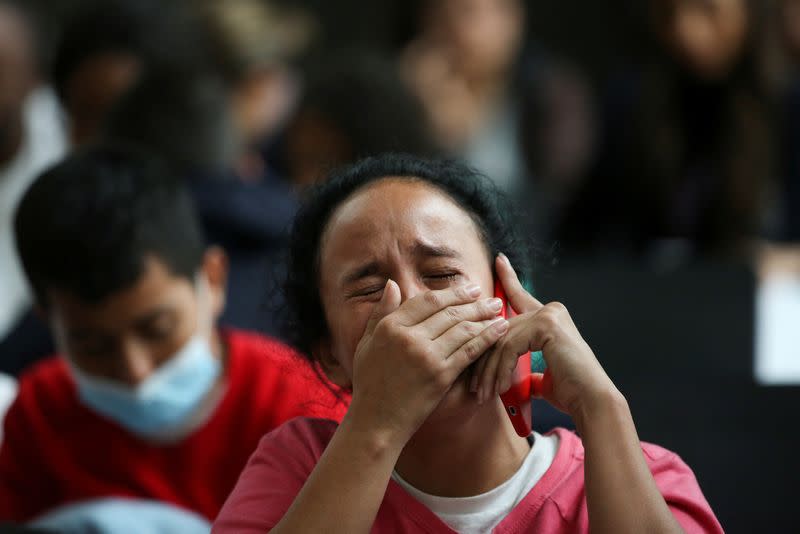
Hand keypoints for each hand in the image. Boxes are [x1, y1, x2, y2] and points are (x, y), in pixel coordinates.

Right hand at [348, 280, 508, 442]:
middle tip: (491, 297)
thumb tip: (393, 284)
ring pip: (462, 328)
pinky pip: (469, 350)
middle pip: (448, 312)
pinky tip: (499, 330)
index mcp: (390, 326)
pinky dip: (487, 338)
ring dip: (484, 317)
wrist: (376, 421)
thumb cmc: (370, 383)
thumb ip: (381, 312)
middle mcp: (408, 337)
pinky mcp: (441, 375)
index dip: (452, 292)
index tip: (469, 289)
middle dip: (474, 302)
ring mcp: (426, 356)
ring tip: (499, 311)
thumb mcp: (367, 343)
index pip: (427, 300)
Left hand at [472, 254, 617, 417]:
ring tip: (483, 393)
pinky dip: (500, 370)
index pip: (520, 297)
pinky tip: (499, 387)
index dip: (508, 278)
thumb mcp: (543, 374)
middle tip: (473, 384)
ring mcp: (549, 315)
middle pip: (501, 329)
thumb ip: (527, 366)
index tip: (499, 260)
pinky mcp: (546, 325)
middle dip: (483, 359)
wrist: (591, 401)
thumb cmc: (571, 392)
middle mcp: (550, 310)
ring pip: (501, 340)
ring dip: (489, 371)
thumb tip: (513, 376)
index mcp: (550, 318)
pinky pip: (509, 346)